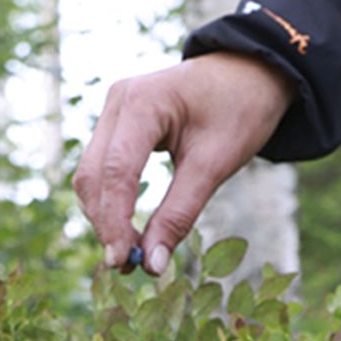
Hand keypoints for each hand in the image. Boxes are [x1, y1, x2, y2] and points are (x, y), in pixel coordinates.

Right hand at [73, 52, 296, 276]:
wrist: (249, 73)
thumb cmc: (239, 110)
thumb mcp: (215, 165)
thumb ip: (180, 214)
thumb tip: (151, 266)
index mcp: (143, 102)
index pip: (116, 172)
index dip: (115, 222)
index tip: (123, 262)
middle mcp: (119, 102)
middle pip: (94, 176)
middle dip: (106, 225)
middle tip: (127, 267)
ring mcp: (114, 111)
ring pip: (92, 177)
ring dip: (105, 218)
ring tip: (133, 254)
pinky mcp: (118, 125)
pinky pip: (102, 171)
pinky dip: (112, 205)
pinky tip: (130, 232)